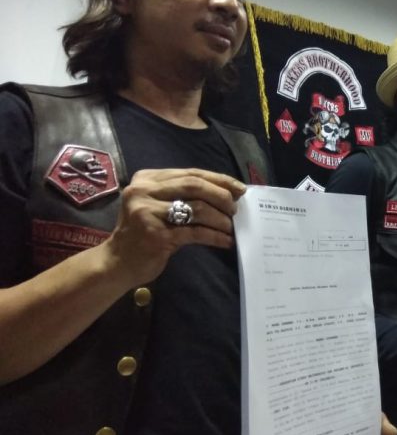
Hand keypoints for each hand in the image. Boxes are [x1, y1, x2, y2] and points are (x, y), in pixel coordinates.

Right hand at [106, 168, 245, 287]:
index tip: (239, 188)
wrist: (118, 262)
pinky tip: (225, 241)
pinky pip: (195, 232)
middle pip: (194, 186)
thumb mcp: (158, 205)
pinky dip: (214, 236)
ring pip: (197, 209)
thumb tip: (226, 193)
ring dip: (220, 219)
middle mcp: (144, 191)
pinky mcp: (156, 235)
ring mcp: (148, 213)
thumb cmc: (144, 232)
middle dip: (221, 196)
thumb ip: (183, 194)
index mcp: (147, 179)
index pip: (190, 173)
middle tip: (236, 209)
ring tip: (231, 227)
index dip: (219, 180)